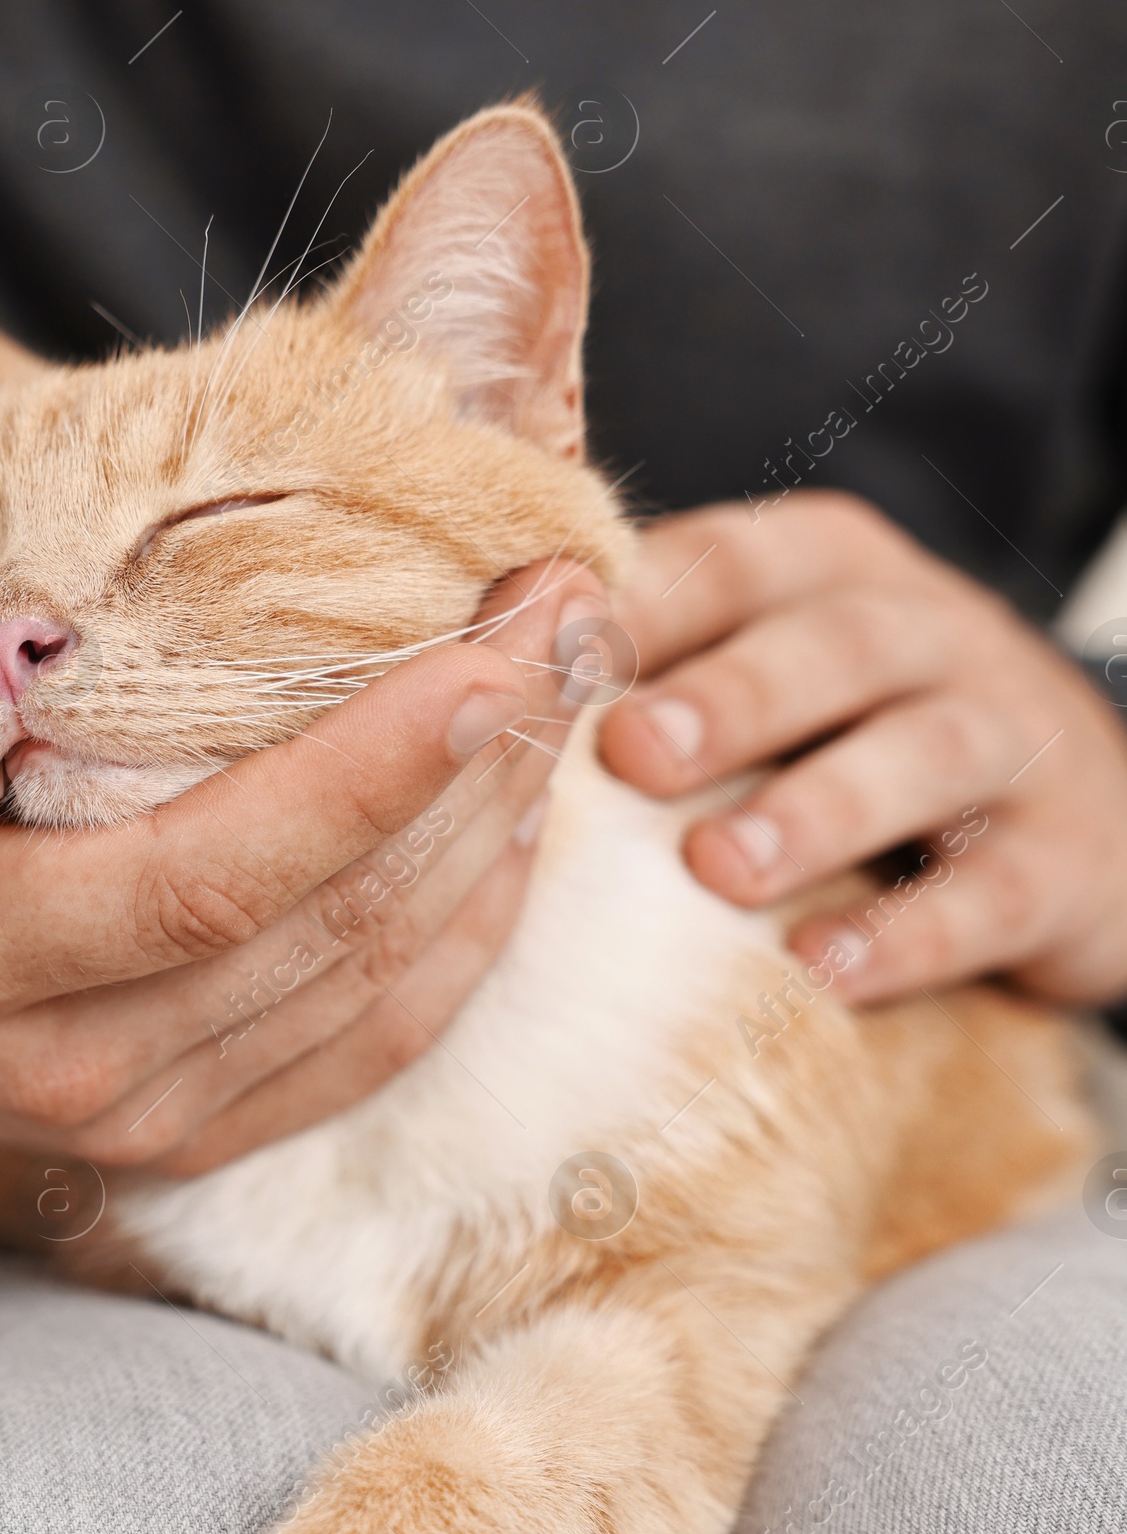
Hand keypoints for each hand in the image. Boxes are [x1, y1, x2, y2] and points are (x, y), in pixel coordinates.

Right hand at [0, 564, 599, 1173]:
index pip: (210, 878)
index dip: (370, 772)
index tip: (494, 649)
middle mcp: (65, 1074)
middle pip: (328, 927)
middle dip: (477, 767)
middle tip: (573, 614)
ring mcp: (145, 1122)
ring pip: (378, 984)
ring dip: (495, 832)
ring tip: (568, 682)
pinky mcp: (203, 1134)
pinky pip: (376, 1043)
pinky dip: (468, 934)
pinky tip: (515, 818)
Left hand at [598, 492, 1126, 1005]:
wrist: (1083, 823)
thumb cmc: (858, 739)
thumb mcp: (775, 672)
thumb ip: (655, 663)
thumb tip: (468, 682)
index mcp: (827, 570)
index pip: (729, 561)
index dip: (646, 603)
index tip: (551, 653)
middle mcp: (927, 630)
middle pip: (832, 643)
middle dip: (731, 696)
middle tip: (633, 751)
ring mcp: (1010, 739)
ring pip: (921, 753)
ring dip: (816, 808)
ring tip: (718, 869)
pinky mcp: (1063, 860)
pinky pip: (992, 891)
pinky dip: (910, 933)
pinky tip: (824, 971)